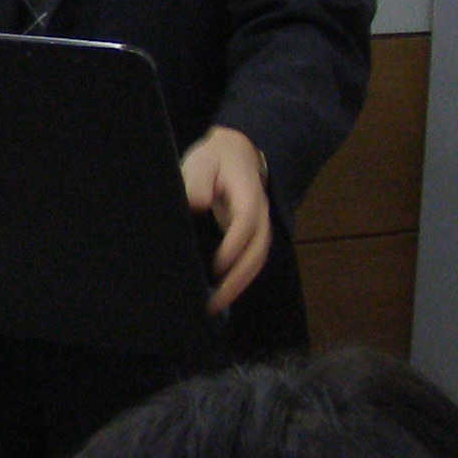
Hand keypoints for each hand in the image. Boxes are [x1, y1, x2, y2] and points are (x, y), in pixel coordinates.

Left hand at [179, 125, 271, 314]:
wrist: (236, 152)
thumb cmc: (215, 159)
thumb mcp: (202, 162)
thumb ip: (198, 181)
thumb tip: (197, 204)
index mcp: (248, 195)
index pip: (246, 224)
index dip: (233, 246)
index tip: (217, 267)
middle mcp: (260, 215)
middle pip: (258, 251)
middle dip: (239, 278)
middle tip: (215, 302)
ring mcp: (259, 227)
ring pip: (257, 260)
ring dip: (240, 285)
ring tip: (216, 306)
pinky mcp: (252, 236)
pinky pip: (251, 260)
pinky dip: (240, 279)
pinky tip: (222, 294)